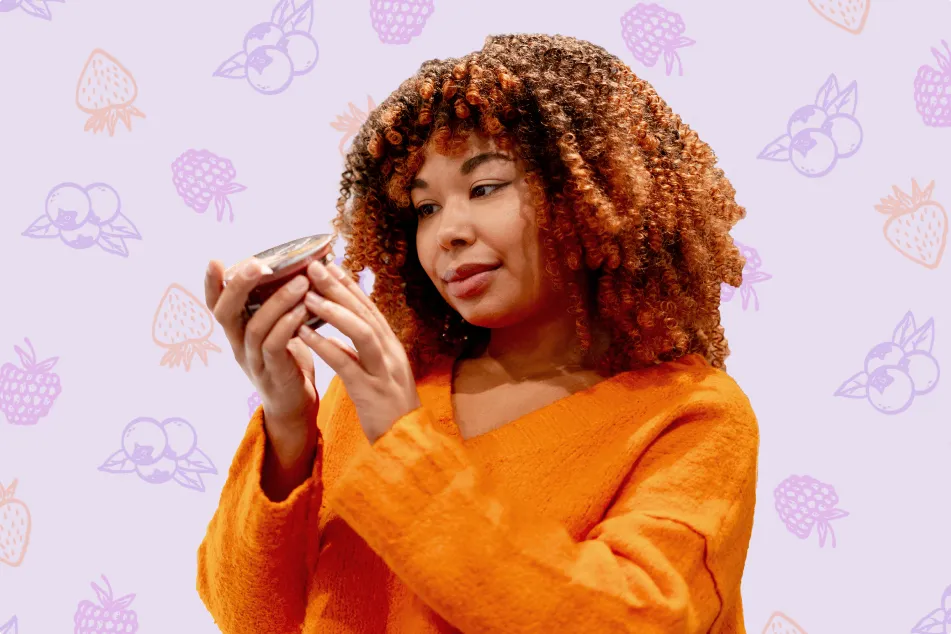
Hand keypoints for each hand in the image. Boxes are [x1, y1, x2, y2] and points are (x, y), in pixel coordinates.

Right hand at [204, 258, 318, 460]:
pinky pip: (275, 347)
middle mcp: (238, 345)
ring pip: (255, 328)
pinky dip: (287, 326)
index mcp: (236, 332)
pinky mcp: (273, 374)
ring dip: (277, 301)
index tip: (214, 260)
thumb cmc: (287, 362)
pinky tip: (303, 309)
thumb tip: (294, 270)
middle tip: (258, 264)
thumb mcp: (276, 330)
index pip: (216, 304)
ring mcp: (253, 361)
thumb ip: (276, 307)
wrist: (294, 408)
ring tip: (300, 281)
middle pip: (225, 313)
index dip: (212, 284)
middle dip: (238, 286)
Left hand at [297, 260, 420, 443]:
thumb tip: (342, 335)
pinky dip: (326, 345)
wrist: (407, 447)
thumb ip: (364, 354)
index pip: (370, 308)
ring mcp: (384, 372)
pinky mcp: (371, 392)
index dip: (349, 285)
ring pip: (361, 332)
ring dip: (334, 311)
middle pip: (365, 312)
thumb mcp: (379, 376)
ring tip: (308, 295)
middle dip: (339, 287)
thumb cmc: (390, 412)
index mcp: (392, 348)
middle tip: (314, 265)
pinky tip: (304, 334)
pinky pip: (347, 363)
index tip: (330, 264)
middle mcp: (391, 354)